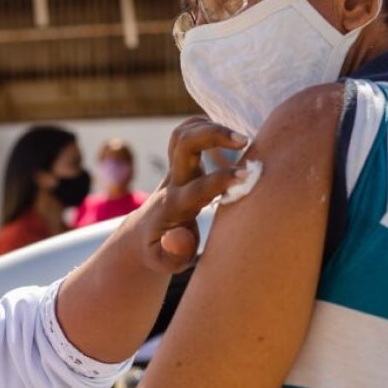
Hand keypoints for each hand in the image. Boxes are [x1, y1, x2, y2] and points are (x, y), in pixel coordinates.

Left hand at [138, 117, 248, 273]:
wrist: (141, 235)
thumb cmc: (160, 252)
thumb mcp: (164, 263)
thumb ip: (173, 253)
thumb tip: (178, 237)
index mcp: (174, 206)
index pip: (196, 187)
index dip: (220, 180)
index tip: (246, 176)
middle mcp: (173, 181)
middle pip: (183, 144)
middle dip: (213, 135)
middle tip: (245, 141)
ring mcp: (174, 169)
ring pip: (183, 132)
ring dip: (209, 126)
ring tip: (241, 138)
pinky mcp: (179, 162)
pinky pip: (187, 132)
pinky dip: (206, 125)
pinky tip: (228, 135)